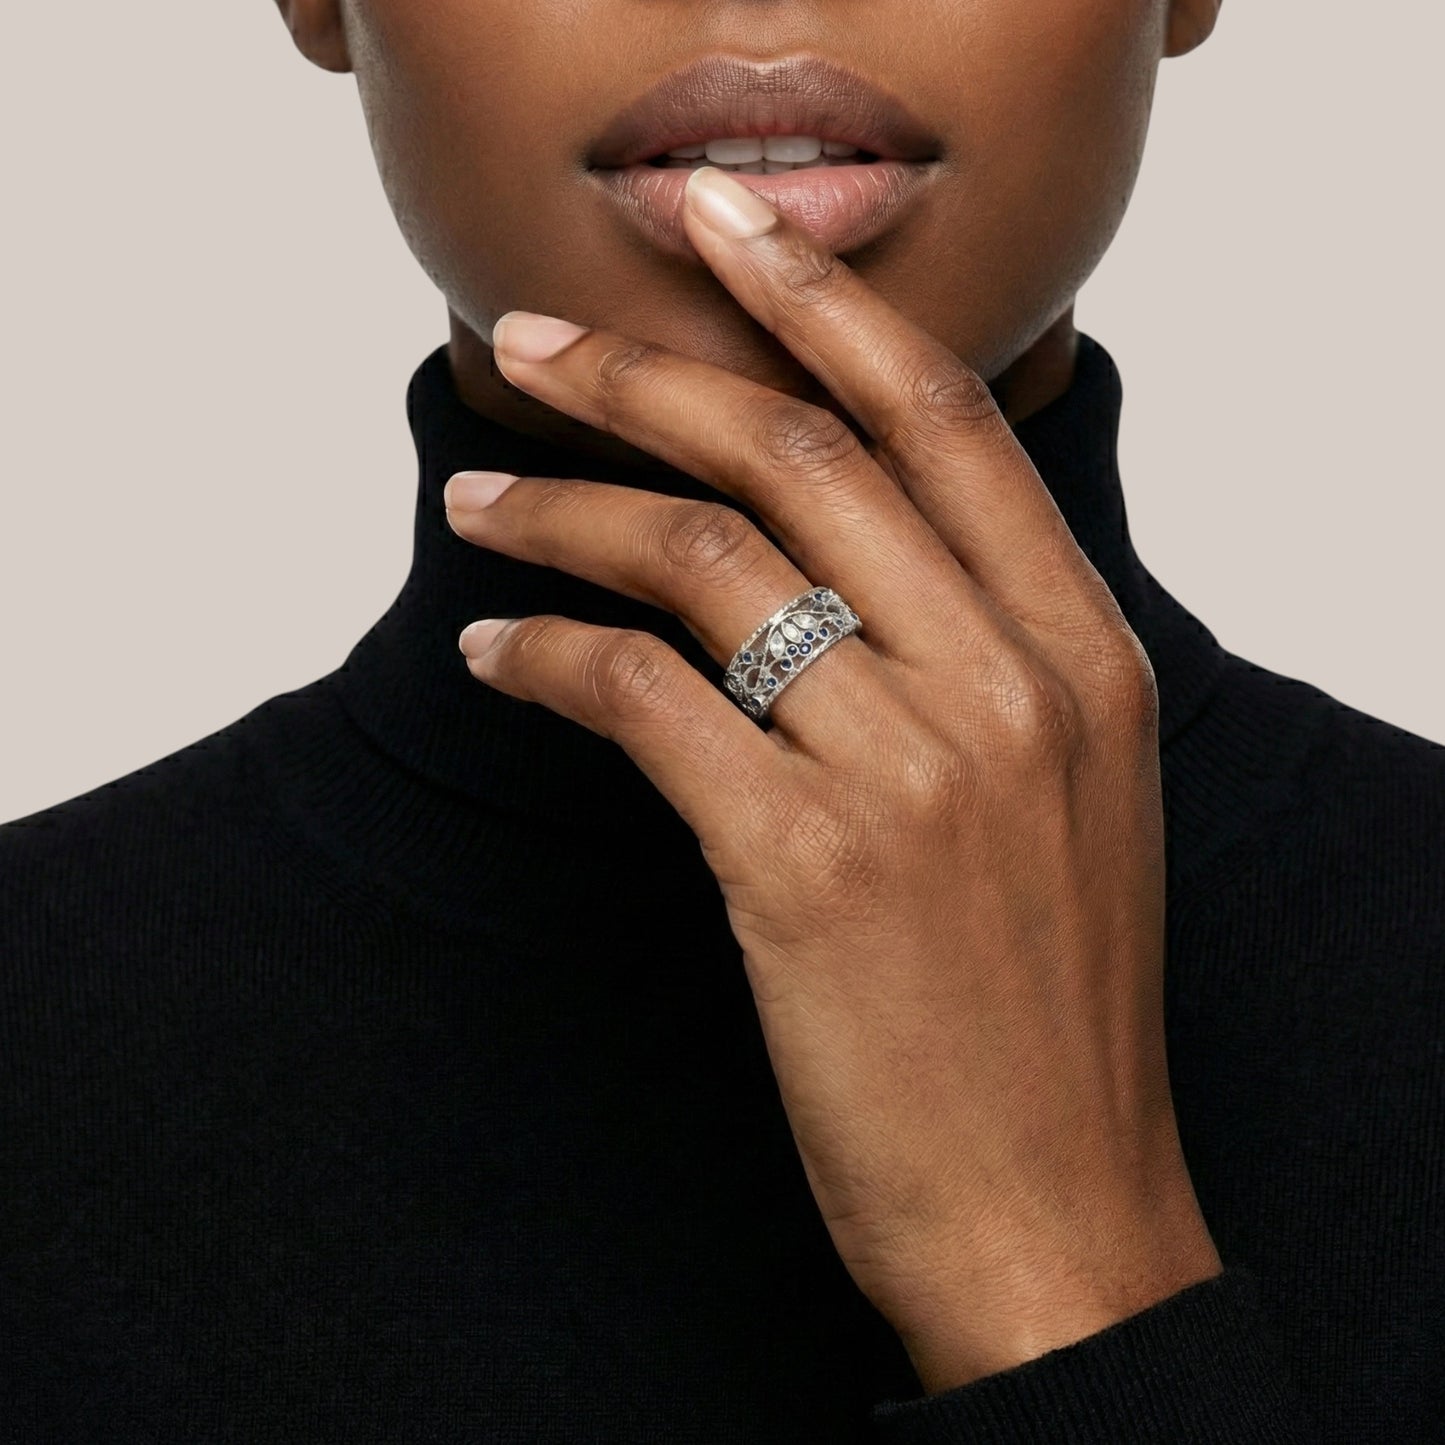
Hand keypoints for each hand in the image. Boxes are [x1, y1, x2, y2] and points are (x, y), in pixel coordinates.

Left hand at [443, 166, 1221, 1393]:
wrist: (1057, 1211)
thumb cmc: (1047, 1012)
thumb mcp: (1065, 800)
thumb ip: (980, 661)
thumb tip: (826, 560)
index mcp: (1083, 654)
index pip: (943, 418)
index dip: (819, 303)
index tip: (720, 232)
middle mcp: (1009, 683)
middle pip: (798, 455)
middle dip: (644, 373)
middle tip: (530, 345)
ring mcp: (911, 771)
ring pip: (703, 559)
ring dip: (565, 514)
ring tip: (478, 503)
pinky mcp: (804, 866)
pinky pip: (644, 698)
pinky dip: (549, 659)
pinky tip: (494, 656)